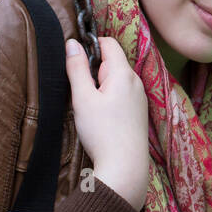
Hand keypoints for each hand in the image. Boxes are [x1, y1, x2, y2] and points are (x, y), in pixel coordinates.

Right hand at [65, 36, 148, 209]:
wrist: (125, 167)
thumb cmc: (102, 133)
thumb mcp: (82, 98)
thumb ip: (76, 68)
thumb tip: (72, 43)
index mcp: (124, 74)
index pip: (109, 43)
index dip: (90, 45)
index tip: (76, 62)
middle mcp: (137, 82)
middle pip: (112, 62)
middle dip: (94, 70)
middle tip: (83, 93)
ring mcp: (140, 98)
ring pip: (116, 80)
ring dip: (100, 86)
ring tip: (92, 109)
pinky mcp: (139, 113)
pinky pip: (122, 95)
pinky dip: (109, 98)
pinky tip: (102, 118)